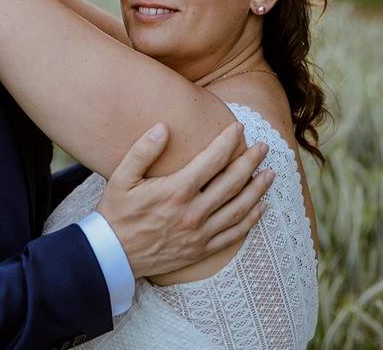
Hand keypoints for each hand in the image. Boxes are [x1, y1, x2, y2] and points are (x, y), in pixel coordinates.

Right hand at [96, 123, 271, 278]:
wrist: (112, 255)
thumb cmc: (116, 213)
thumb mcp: (121, 178)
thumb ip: (142, 151)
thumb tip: (163, 127)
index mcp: (176, 190)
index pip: (212, 160)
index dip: (228, 141)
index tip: (238, 128)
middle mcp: (193, 212)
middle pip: (232, 182)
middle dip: (250, 161)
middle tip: (263, 147)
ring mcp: (199, 232)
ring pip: (239, 208)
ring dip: (257, 189)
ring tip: (270, 173)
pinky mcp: (200, 249)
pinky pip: (233, 233)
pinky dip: (251, 219)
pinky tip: (261, 207)